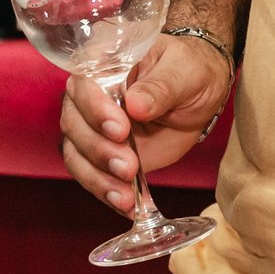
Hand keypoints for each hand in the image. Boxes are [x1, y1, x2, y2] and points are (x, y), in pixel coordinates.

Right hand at [58, 34, 230, 213]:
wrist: (199, 93)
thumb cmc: (190, 70)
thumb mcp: (185, 72)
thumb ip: (161, 86)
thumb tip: (136, 104)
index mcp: (105, 68)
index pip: (83, 87)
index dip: (95, 110)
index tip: (120, 129)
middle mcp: (89, 99)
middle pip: (75, 126)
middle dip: (99, 150)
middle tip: (129, 166)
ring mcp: (93, 130)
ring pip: (77, 156)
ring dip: (98, 178)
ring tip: (125, 195)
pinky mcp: (105, 157)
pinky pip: (94, 177)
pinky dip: (107, 193)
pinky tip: (126, 206)